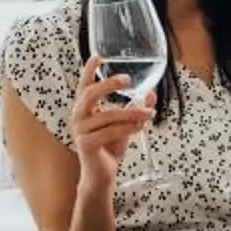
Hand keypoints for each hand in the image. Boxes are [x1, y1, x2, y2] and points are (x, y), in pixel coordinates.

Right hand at [69, 58, 154, 185]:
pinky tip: (140, 127)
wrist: (101, 175)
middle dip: (109, 84)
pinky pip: (109, 132)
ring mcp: (81, 131)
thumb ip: (135, 108)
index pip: (84, 85)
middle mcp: (79, 117)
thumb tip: (151, 93)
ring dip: (131, 113)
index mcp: (85, 109)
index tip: (99, 55)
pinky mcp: (86, 145)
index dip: (89, 69)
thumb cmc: (109, 147)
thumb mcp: (125, 125)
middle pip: (90, 94)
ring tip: (148, 112)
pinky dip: (127, 128)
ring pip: (107, 115)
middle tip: (127, 79)